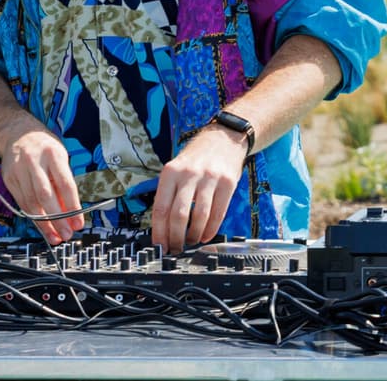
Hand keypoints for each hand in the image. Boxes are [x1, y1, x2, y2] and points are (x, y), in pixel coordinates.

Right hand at [2, 124, 85, 244]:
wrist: (17, 133)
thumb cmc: (44, 146)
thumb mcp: (60, 157)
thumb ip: (64, 181)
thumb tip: (71, 210)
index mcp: (53, 154)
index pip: (65, 184)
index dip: (73, 206)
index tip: (78, 222)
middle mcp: (35, 162)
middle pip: (46, 196)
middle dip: (57, 219)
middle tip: (66, 234)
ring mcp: (19, 171)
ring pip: (31, 203)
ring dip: (44, 224)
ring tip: (55, 236)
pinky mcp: (9, 179)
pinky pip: (22, 202)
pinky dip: (32, 217)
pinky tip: (41, 226)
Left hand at [151, 125, 249, 251]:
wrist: (224, 137)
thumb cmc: (197, 157)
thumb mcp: (176, 168)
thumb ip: (169, 193)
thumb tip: (162, 228)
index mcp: (171, 172)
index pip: (161, 208)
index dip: (159, 232)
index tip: (159, 246)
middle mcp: (189, 174)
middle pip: (179, 214)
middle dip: (176, 237)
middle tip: (176, 248)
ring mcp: (210, 178)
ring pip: (199, 216)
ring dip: (194, 235)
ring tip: (191, 241)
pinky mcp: (228, 182)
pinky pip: (218, 212)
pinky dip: (211, 229)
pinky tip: (206, 235)